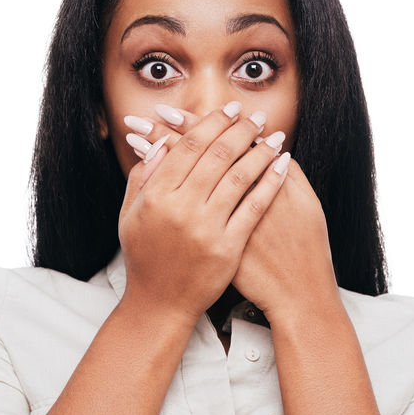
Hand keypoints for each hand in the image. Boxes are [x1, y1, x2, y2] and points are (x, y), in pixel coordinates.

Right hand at [117, 102, 287, 325]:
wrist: (159, 304)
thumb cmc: (144, 257)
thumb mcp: (131, 215)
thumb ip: (143, 177)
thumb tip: (161, 143)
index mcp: (156, 196)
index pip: (188, 146)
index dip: (211, 123)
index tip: (228, 110)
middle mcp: (180, 208)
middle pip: (217, 155)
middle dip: (240, 129)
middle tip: (254, 115)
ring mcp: (206, 228)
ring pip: (239, 175)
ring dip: (260, 150)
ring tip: (273, 135)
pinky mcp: (228, 247)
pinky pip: (255, 206)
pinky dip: (270, 181)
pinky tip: (282, 164)